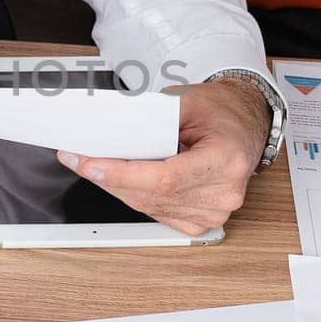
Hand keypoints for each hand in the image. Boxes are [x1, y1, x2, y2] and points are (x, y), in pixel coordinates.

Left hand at [54, 79, 270, 236]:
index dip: (122, 174)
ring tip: (93, 165)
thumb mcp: (189, 100)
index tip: (91, 164)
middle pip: (150, 195)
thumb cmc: (221, 112)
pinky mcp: (201, 222)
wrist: (244, 126)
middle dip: (107, 177)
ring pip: (148, 206)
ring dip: (116, 187)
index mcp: (226, 160)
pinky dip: (134, 196)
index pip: (165, 178)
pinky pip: (156, 213)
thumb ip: (153, 117)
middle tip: (76, 158)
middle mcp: (223, 192)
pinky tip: (121, 180)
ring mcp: (214, 212)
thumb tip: (110, 131)